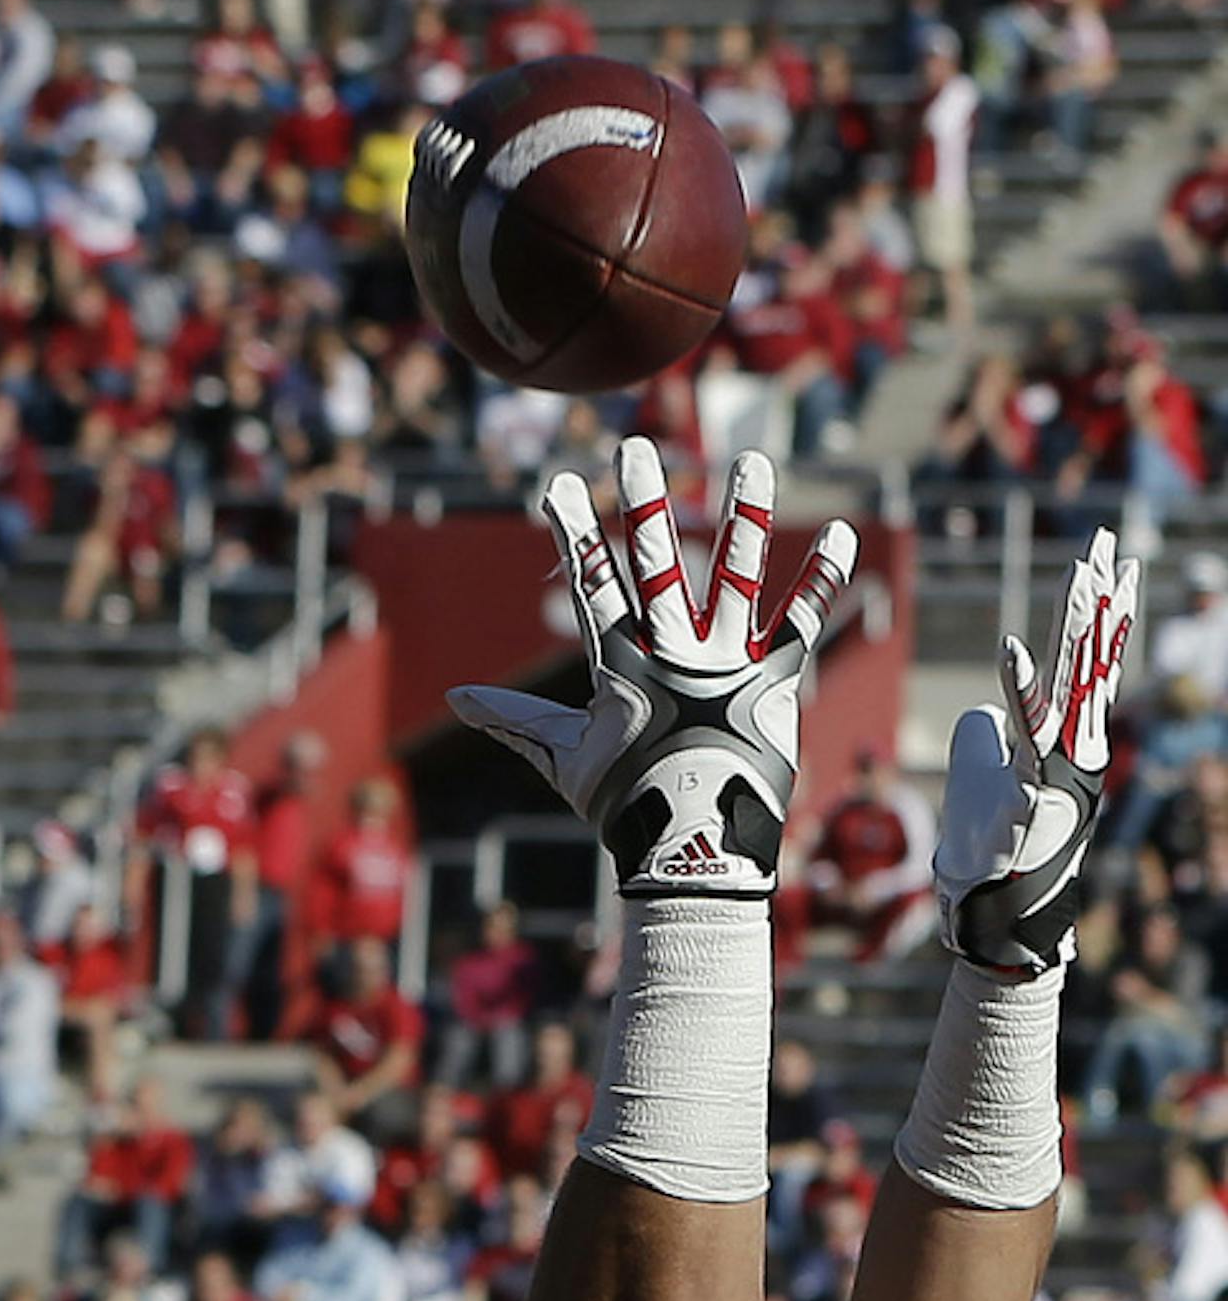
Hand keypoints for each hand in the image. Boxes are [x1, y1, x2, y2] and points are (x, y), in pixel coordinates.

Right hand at [450, 439, 856, 898]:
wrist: (694, 851)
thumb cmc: (626, 806)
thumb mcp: (564, 761)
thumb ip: (515, 721)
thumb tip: (456, 700)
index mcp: (624, 668)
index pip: (592, 589)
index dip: (574, 535)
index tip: (559, 484)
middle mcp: (675, 654)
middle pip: (658, 567)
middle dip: (644, 506)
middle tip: (636, 448)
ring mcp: (728, 664)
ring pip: (736, 577)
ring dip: (745, 517)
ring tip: (752, 460)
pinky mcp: (774, 682)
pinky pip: (802, 624)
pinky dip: (823, 582)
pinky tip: (843, 533)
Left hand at [932, 524, 1138, 978]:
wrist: (997, 921)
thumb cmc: (986, 852)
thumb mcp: (983, 777)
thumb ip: (989, 732)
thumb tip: (984, 712)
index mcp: (1069, 745)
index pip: (1089, 664)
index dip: (1101, 612)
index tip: (1111, 562)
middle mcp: (1074, 753)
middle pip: (1088, 660)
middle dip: (1098, 598)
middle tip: (1109, 542)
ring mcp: (1055, 772)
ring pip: (1069, 686)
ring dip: (1072, 627)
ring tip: (1078, 571)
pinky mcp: (1028, 793)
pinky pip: (1021, 733)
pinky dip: (1017, 690)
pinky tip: (1011, 647)